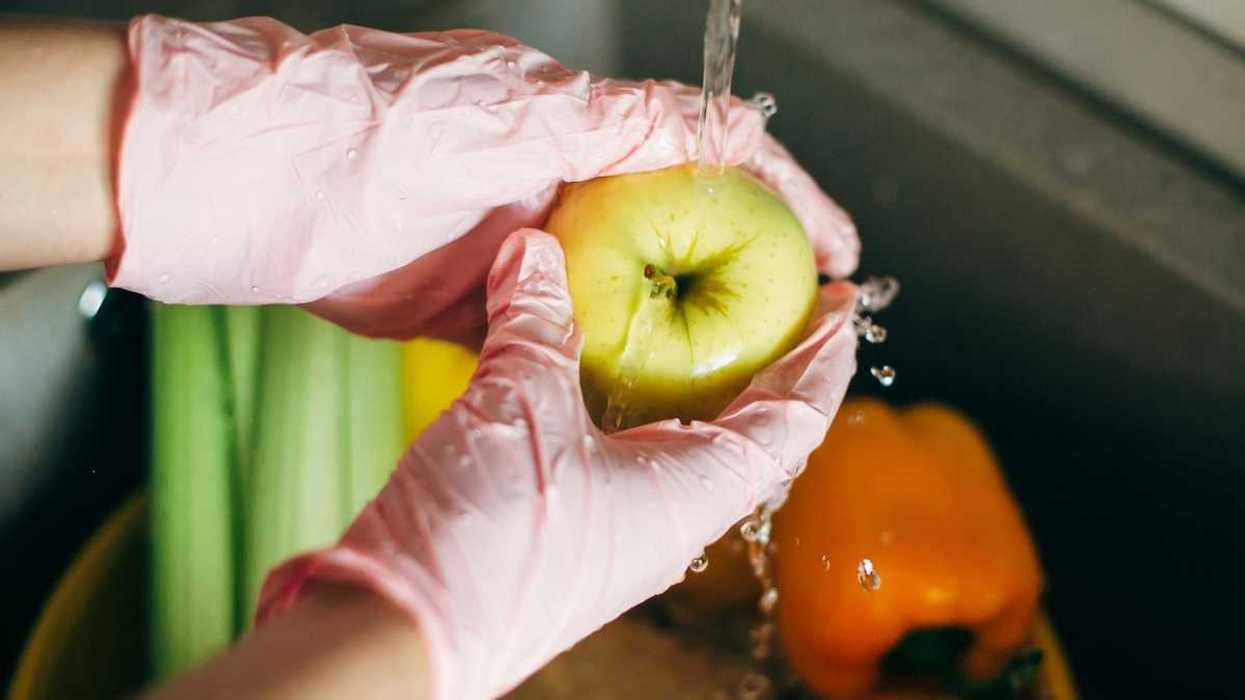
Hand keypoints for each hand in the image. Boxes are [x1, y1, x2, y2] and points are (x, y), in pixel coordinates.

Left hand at [111, 15, 858, 342]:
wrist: (250, 189)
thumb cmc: (372, 127)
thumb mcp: (507, 110)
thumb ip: (610, 118)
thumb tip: (711, 124)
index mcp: (577, 130)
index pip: (708, 155)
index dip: (785, 196)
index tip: (840, 247)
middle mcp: (558, 188)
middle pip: (676, 232)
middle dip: (744, 277)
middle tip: (802, 326)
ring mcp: (519, 252)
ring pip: (623, 296)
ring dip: (674, 334)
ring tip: (735, 380)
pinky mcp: (477, 306)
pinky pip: (558, 340)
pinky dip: (595, 367)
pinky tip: (633, 402)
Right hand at [256, 229, 858, 698]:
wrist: (404, 635)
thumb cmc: (486, 539)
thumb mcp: (518, 406)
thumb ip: (535, 321)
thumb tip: (535, 248)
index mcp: (691, 494)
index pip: (794, 421)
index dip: (824, 358)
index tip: (844, 302)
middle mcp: (669, 518)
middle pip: (749, 434)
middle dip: (769, 365)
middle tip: (775, 300)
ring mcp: (619, 529)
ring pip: (684, 446)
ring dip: (697, 385)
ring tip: (692, 323)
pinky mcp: (568, 530)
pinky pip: (623, 455)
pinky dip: (629, 404)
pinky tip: (599, 369)